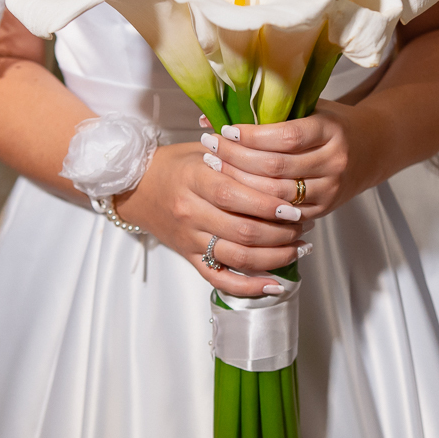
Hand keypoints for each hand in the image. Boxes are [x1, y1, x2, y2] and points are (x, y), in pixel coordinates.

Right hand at [114, 143, 312, 296]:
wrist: (135, 188)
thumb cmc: (175, 165)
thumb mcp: (203, 151)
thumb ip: (238, 157)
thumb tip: (281, 161)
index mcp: (195, 179)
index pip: (236, 196)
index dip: (269, 204)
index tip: (294, 207)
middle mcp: (191, 212)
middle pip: (243, 231)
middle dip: (281, 232)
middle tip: (303, 225)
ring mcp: (190, 238)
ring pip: (239, 257)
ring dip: (276, 257)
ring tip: (299, 248)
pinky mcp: (189, 257)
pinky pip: (220, 279)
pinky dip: (250, 286)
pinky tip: (274, 283)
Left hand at [199, 101, 381, 220]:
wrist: (371, 148)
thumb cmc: (330, 124)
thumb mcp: (309, 107)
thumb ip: (268, 111)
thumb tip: (211, 113)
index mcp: (331, 130)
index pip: (287, 137)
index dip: (252, 136)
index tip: (225, 131)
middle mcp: (334, 161)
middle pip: (276, 167)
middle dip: (237, 159)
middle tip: (210, 149)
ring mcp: (331, 189)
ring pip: (277, 194)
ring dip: (241, 183)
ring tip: (215, 169)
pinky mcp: (324, 209)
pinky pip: (284, 215)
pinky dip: (257, 206)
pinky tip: (235, 195)